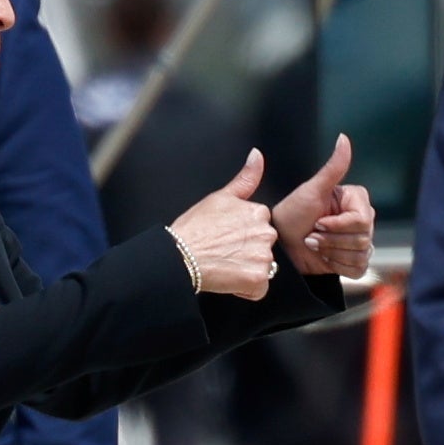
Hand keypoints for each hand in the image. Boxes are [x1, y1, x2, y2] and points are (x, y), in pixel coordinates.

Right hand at [168, 150, 278, 299]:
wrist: (178, 256)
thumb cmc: (194, 228)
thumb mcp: (220, 197)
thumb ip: (245, 178)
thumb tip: (257, 155)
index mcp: (259, 212)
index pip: (260, 226)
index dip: (242, 233)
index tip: (227, 236)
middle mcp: (265, 233)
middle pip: (263, 246)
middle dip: (248, 250)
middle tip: (224, 251)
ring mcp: (262, 257)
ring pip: (263, 267)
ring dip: (247, 269)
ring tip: (224, 264)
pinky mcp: (257, 279)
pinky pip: (258, 289)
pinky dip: (246, 288)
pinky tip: (229, 279)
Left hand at [272, 134, 375, 278]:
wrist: (280, 244)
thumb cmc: (292, 214)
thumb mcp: (312, 190)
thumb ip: (333, 167)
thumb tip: (343, 138)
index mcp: (357, 200)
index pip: (361, 220)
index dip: (337, 226)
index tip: (317, 221)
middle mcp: (362, 219)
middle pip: (362, 239)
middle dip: (331, 240)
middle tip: (312, 234)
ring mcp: (359, 241)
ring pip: (360, 255)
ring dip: (332, 253)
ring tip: (315, 244)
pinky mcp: (354, 260)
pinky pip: (358, 269)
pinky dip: (338, 265)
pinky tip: (324, 257)